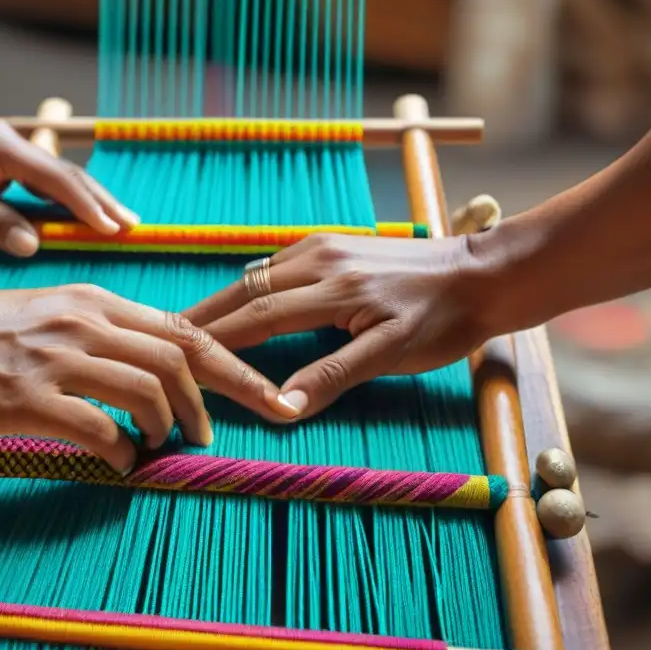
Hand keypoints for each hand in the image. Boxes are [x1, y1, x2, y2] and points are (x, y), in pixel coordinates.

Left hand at [0, 120, 139, 256]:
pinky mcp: (15, 166)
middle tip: (133, 225)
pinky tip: (93, 216)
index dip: (84, 204)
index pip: (53, 177)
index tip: (110, 227)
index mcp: (1, 146)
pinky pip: (50, 185)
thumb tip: (33, 244)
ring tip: (124, 222)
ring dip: (94, 201)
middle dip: (102, 200)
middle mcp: (15, 144)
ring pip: (64, 179)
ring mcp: (17, 153)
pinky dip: (73, 202)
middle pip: (68, 175)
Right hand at [0, 285, 298, 473]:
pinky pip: (99, 429)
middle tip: (211, 436)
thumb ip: (95, 333)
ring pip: (148, 392)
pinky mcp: (29, 399)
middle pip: (179, 359)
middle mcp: (82, 322)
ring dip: (167, 428)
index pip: (183, 329)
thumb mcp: (42, 314)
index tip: (265, 395)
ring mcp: (56, 359)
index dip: (233, 366)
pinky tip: (119, 463)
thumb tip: (144, 369)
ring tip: (160, 447)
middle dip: (213, 402)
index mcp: (91, 301)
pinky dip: (122, 451)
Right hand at [183, 234, 491, 419]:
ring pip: (256, 274)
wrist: (485, 273)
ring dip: (222, 301)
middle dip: (203, 317)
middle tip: (165, 340)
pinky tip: (240, 302)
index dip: (216, 342)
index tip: (181, 361)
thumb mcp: (395, 353)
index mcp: (332, 288)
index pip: (256, 319)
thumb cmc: (446, 319)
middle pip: (244, 291)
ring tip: (191, 326)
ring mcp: (324, 246)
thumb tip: (282, 406)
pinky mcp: (332, 243)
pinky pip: (276, 264)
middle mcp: (319, 258)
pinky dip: (249, 287)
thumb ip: (334, 375)